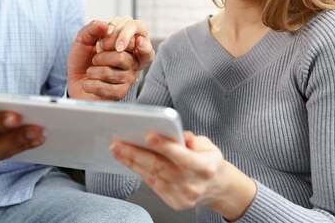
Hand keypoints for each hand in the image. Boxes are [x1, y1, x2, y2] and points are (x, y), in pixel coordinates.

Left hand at [67, 17, 154, 100]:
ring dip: (92, 71)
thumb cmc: (83, 60)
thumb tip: (105, 25)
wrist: (74, 81)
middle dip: (99, 57)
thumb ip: (92, 29)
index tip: (100, 43)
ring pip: (109, 72)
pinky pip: (104, 88)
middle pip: (121, 56)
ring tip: (90, 72)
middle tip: (94, 59)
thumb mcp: (83, 39)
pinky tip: (88, 83)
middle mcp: (132, 62)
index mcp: (127, 46)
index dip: (115, 40)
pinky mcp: (120, 93)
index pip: (134, 40)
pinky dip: (89, 84)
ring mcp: (127, 78)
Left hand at [110, 131, 255, 219]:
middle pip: (160, 167)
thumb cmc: (209, 162)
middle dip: (136, 154)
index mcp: (204, 167)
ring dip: (131, 162)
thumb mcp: (208, 146)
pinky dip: (139, 171)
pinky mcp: (173, 202)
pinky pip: (152, 184)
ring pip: (152, 176)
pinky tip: (128, 160)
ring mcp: (182, 196)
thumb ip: (192, 140)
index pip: (182, 156)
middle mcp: (192, 184)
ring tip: (117, 150)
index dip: (165, 146)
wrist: (216, 188)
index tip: (148, 136)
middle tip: (118, 143)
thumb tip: (177, 133)